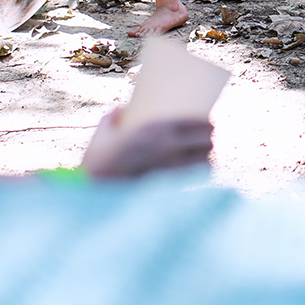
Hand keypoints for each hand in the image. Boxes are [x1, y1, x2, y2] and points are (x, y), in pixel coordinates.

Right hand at [82, 116, 213, 178]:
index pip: (194, 122)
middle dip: (208, 139)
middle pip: (204, 139)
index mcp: (153, 128)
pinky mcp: (171, 184)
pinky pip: (197, 175)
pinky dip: (202, 171)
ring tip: (206, 155)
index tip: (208, 124)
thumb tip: (120, 111)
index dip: (205, 124)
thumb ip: (111, 120)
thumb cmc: (97, 164)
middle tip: (208, 139)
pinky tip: (201, 170)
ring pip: (205, 158)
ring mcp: (171, 166)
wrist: (96, 192)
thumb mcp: (101, 136)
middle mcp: (167, 144)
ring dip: (207, 155)